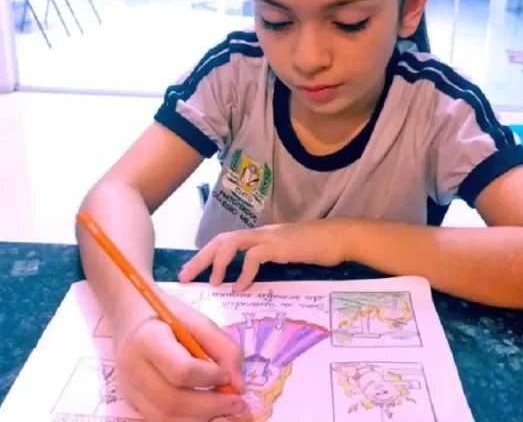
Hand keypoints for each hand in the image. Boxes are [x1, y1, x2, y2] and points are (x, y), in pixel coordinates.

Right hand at [111, 290, 248, 420]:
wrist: (130, 317)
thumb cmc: (168, 316)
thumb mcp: (199, 321)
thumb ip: (223, 348)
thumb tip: (238, 385)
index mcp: (148, 340)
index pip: (180, 370)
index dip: (209, 378)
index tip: (229, 376)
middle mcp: (133, 369)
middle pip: (172, 401)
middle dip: (210, 407)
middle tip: (238, 405)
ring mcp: (129, 389)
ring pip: (165, 418)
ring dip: (201, 419)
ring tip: (226, 412)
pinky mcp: (131, 401)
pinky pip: (160, 420)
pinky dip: (187, 420)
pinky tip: (206, 413)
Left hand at [178, 221, 348, 291]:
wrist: (338, 239)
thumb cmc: (314, 249)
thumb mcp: (283, 257)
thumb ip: (265, 264)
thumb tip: (246, 281)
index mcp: (257, 237)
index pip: (223, 242)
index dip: (203, 256)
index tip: (189, 273)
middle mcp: (259, 234)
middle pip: (220, 240)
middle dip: (200, 259)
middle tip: (184, 278)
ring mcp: (269, 238)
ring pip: (232, 242)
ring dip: (218, 262)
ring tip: (212, 282)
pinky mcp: (280, 246)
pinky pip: (255, 256)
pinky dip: (245, 272)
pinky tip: (241, 287)